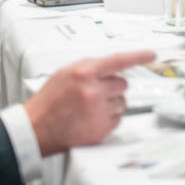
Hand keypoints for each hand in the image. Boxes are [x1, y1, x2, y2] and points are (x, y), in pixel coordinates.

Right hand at [24, 50, 155, 155]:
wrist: (33, 130)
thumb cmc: (48, 101)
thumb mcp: (65, 74)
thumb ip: (90, 68)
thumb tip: (114, 66)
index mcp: (84, 73)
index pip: (119, 60)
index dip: (138, 56)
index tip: (151, 55)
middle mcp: (94, 90)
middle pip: (123, 84)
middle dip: (112, 88)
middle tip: (93, 95)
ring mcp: (98, 111)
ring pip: (122, 102)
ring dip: (111, 104)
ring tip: (88, 109)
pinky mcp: (101, 129)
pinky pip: (118, 118)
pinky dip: (108, 119)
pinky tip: (90, 119)